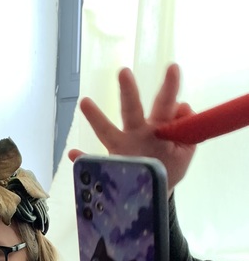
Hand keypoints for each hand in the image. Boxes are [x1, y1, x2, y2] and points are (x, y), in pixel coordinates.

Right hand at [69, 64, 194, 192]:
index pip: (165, 104)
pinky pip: (94, 161)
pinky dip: (82, 157)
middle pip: (133, 109)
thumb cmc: (169, 167)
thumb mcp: (184, 150)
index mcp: (158, 128)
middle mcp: (137, 133)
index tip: (173, 67)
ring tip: (85, 102)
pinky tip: (73, 153)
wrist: (153, 193)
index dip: (170, 87)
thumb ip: (187, 129)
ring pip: (108, 131)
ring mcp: (122, 149)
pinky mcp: (111, 164)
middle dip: (128, 92)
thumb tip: (182, 107)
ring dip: (96, 118)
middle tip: (124, 72)